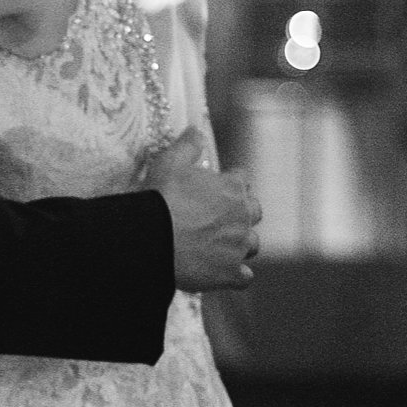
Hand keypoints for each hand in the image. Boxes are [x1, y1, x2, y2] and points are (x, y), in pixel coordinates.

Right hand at [146, 126, 259, 290]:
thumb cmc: (161, 198)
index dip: (230, 182)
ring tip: (222, 247)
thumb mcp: (170, 162)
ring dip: (241, 244)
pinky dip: (236, 275)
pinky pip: (245, 277)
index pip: (242, 179)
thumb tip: (196, 129)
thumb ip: (187, 145)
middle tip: (221, 217)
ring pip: (252, 244)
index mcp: (233, 188)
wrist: (152, 240)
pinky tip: (225, 274)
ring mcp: (239, 247)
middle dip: (242, 213)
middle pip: (254, 212)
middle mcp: (243, 217)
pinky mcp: (231, 273)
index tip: (218, 186)